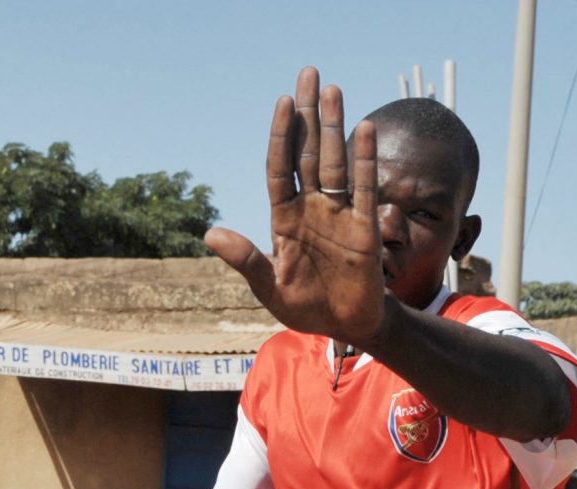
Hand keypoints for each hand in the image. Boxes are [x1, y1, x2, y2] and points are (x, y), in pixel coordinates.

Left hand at [204, 67, 385, 347]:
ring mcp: (340, 213)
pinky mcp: (366, 227)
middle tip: (309, 72)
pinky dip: (364, 160)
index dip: (281, 135)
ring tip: (332, 89)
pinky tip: (363, 130)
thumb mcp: (269, 289)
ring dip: (334, 126)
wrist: (346, 327)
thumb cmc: (305, 307)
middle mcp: (312, 207)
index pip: (280, 167)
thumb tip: (210, 234)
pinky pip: (365, 188)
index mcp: (285, 218)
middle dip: (308, 114)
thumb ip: (246, 261)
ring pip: (334, 161)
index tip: (283, 101)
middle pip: (308, 152)